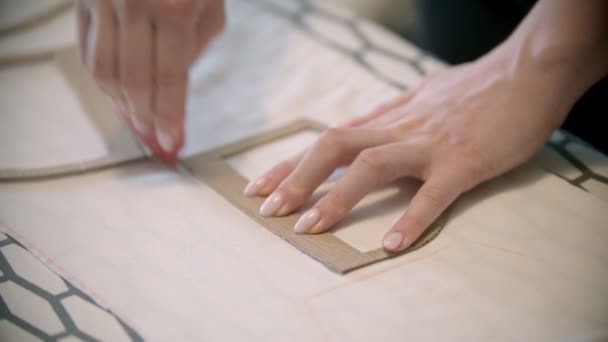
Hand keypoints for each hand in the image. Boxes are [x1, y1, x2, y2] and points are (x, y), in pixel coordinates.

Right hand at [77, 0, 225, 161]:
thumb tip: (171, 91)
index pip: (170, 80)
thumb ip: (194, 47)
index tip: (174, 143)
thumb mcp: (211, 5)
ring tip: (138, 120)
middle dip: (145, 119)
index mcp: (175, 8)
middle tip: (156, 139)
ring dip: (121, 104)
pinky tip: (118, 94)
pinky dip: (102, 79)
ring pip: (103, 71)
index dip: (170, 118)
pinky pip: (86, 50)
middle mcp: (133, 4)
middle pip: (133, 82)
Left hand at [242, 53, 572, 251]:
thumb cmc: (475, 89)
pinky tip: (392, 244)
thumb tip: (363, 132)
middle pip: (336, 147)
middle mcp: (400, 128)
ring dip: (337, 197)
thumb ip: (390, 119)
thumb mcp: (421, 98)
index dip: (291, 164)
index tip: (260, 186)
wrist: (526, 73)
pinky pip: (433, 193)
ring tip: (310, 228)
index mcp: (390, 117)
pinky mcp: (464, 161)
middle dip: (298, 178)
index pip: (329, 139)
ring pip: (372, 166)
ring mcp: (430, 144)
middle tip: (270, 209)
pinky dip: (411, 219)